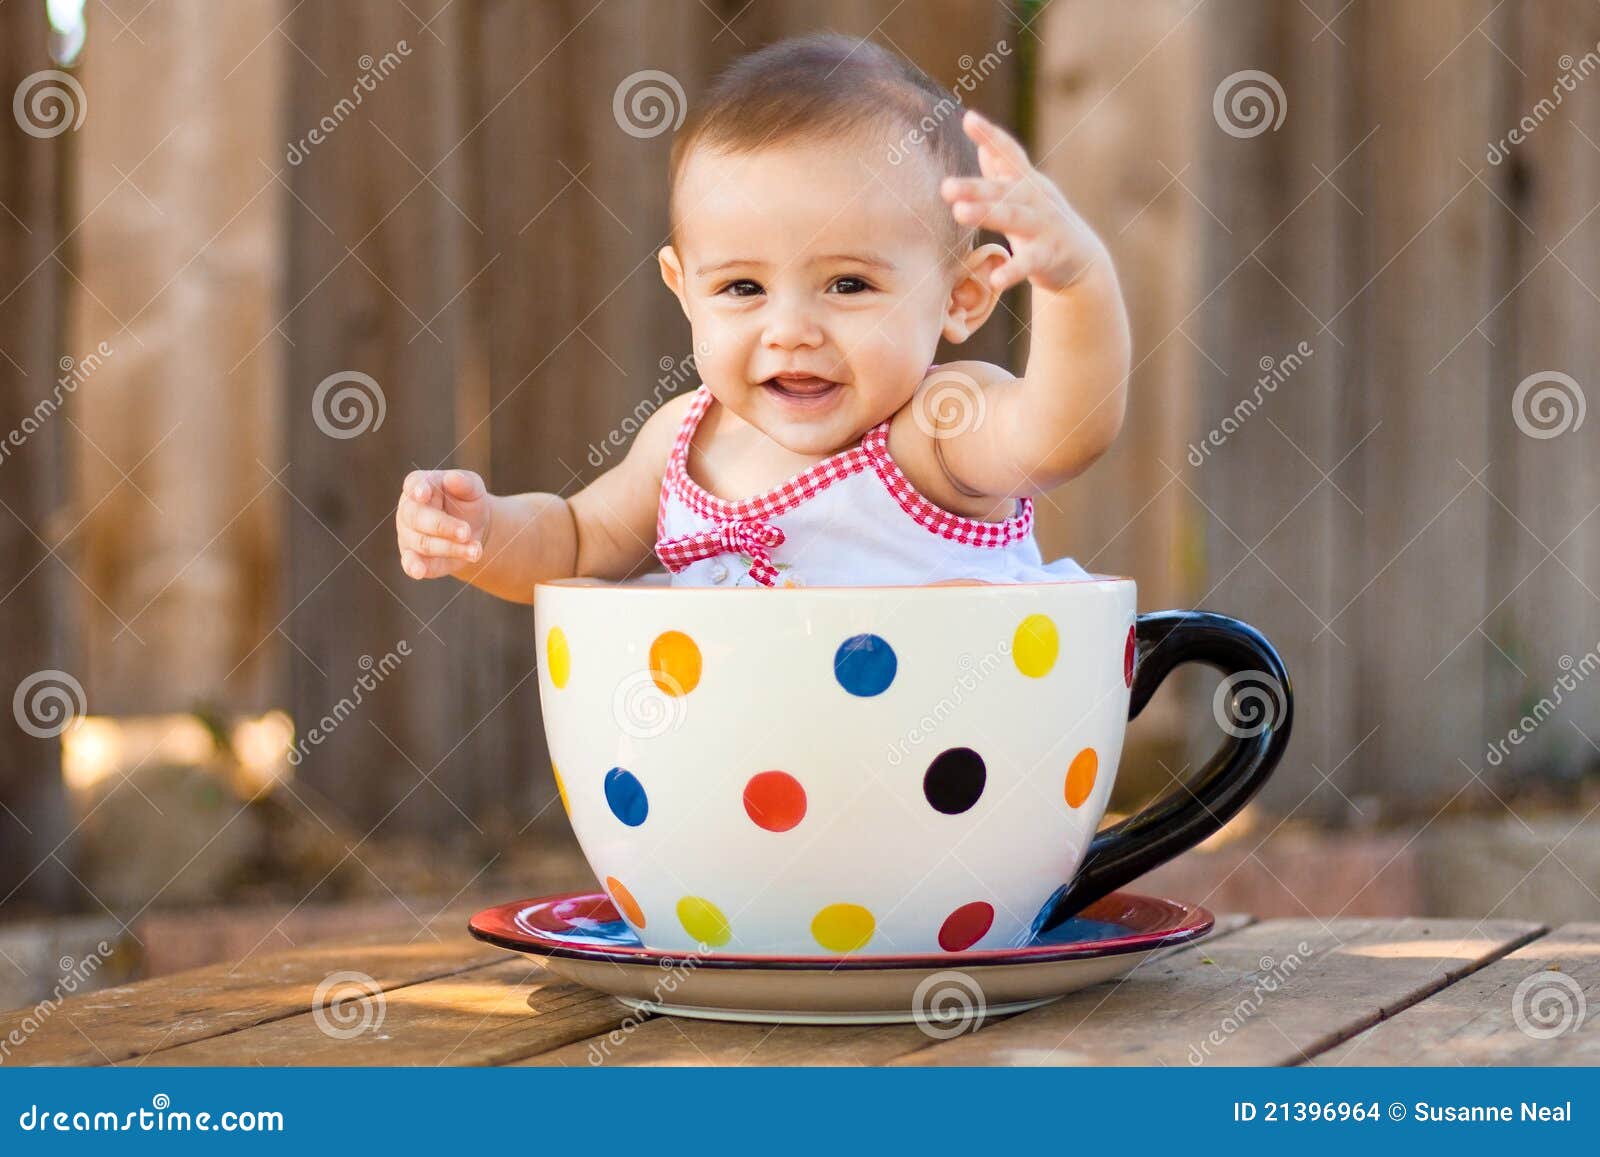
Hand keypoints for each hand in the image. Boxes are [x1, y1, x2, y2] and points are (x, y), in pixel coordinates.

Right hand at [396, 468, 491, 579]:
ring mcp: (409, 535)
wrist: (473, 528)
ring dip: (450, 548)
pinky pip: (412, 564)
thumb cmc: (468, 502)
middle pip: (418, 517)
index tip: (424, 493)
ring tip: (475, 551)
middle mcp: (409, 511)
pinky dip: (414, 567)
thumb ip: (465, 483)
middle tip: (466, 532)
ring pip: (424, 543)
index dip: (418, 488)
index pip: (414, 483)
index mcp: (421, 486)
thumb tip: (453, 478)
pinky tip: (419, 572)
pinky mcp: (415, 558)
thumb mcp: (473, 489)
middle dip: (443, 526)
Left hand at [940, 109, 1106, 293]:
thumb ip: (1003, 171)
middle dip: (975, 187)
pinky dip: (1013, 271)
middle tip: (946, 186)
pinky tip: (995, 279)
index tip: (969, 118)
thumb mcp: (1025, 194)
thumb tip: (982, 146)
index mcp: (1027, 183)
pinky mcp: (1049, 256)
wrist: (1082, 260)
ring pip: (1014, 218)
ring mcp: (1045, 227)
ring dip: (987, 214)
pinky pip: (1029, 263)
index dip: (991, 136)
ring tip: (959, 213)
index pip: (1009, 154)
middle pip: (1003, 190)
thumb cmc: (1042, 223)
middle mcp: (1036, 200)